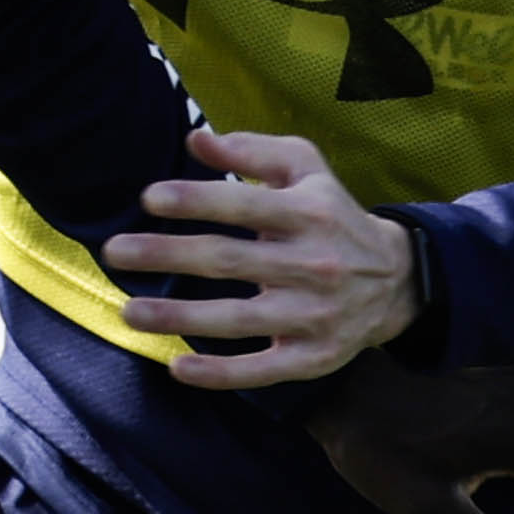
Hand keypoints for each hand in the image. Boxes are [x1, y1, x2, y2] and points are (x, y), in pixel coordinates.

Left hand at [109, 129, 421, 387]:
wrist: (397, 280)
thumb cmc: (334, 216)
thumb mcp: (308, 171)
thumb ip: (253, 152)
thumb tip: (196, 139)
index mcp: (309, 213)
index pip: (245, 205)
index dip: (196, 201)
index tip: (148, 199)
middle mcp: (313, 264)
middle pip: (230, 260)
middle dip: (168, 255)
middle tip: (116, 252)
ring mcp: (313, 316)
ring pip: (238, 319)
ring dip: (180, 317)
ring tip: (129, 311)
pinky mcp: (313, 358)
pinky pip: (262, 370)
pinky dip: (220, 374)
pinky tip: (177, 367)